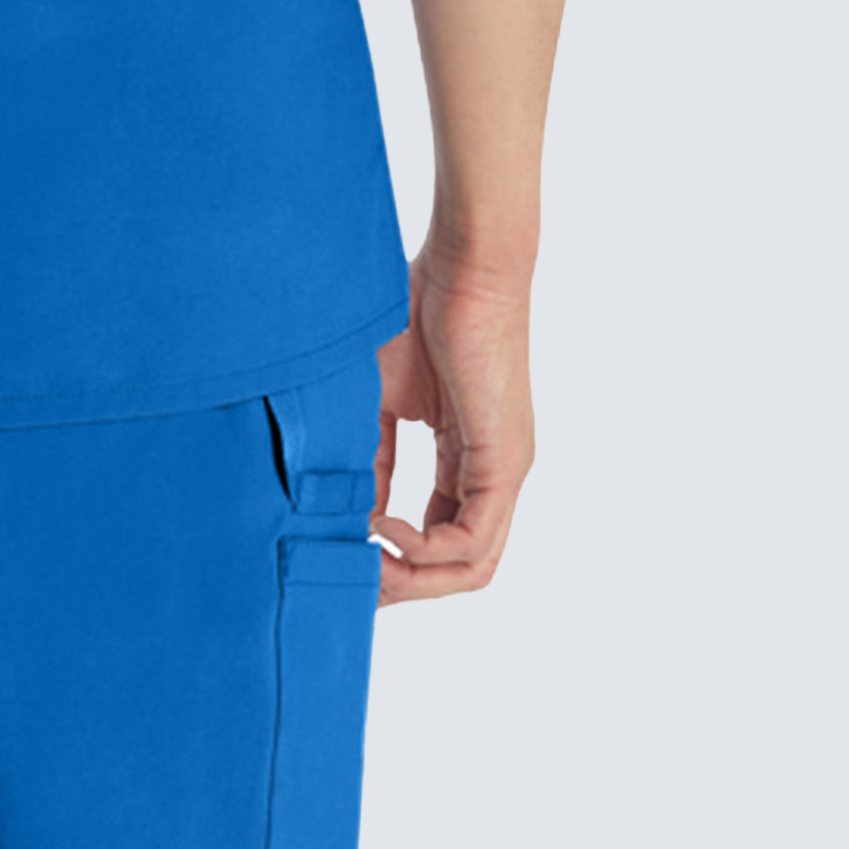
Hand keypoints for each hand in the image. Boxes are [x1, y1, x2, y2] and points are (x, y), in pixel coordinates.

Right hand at [371, 243, 535, 604]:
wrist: (462, 264)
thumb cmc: (419, 311)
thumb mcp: (382, 397)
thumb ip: (372, 455)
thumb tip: (353, 511)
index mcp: (467, 460)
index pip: (439, 537)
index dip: (393, 560)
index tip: (343, 557)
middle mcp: (494, 476)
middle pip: (459, 568)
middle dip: (402, 584)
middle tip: (349, 580)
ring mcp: (504, 473)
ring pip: (472, 568)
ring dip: (414, 578)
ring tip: (365, 561)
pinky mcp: (504, 462)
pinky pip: (472, 543)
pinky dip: (425, 550)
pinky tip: (383, 526)